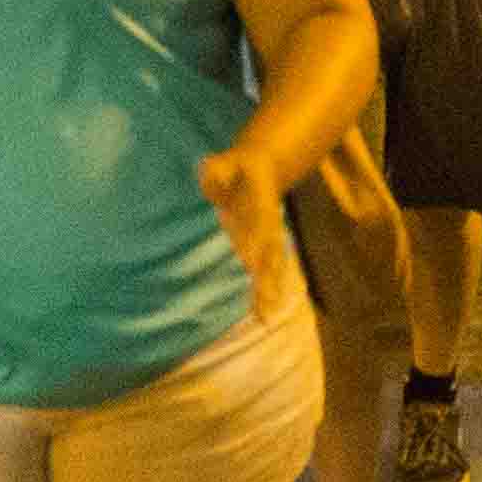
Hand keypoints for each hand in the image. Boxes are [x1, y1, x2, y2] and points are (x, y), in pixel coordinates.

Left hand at [197, 136, 298, 308]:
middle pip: (270, 254)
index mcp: (261, 204)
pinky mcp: (264, 248)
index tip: (251, 261)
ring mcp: (268, 239)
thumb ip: (217, 169)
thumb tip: (209, 171)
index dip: (256, 242)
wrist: (263, 168)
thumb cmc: (235, 167)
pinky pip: (268, 273)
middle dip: (267, 278)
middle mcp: (269, 226)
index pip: (260, 224)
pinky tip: (263, 315)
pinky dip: (267, 294)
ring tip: (267, 318)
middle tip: (266, 302)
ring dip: (269, 293)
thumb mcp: (223, 163)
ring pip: (272, 269)